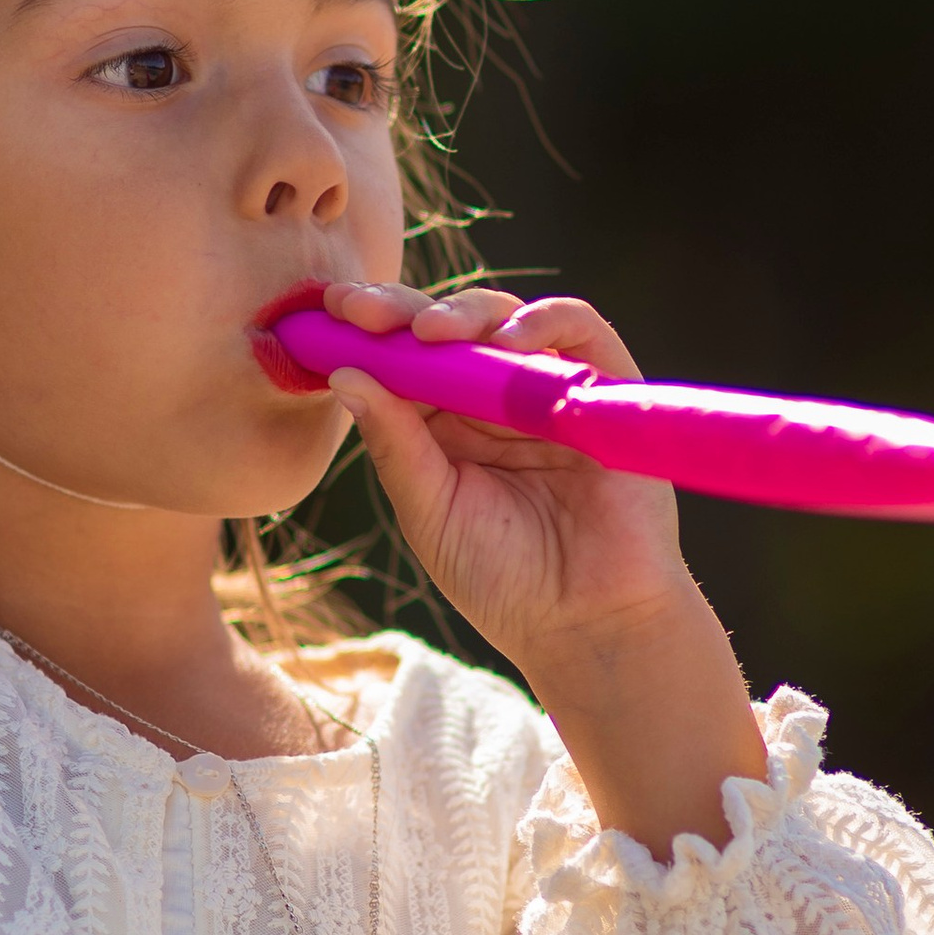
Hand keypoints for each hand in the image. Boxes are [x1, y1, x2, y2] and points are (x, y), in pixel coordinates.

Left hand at [318, 280, 766, 851]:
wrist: (586, 625)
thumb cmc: (503, 578)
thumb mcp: (430, 511)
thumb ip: (395, 444)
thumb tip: (344, 375)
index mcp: (445, 425)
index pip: (403, 359)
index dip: (367, 331)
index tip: (327, 313)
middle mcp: (495, 399)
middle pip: (449, 328)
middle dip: (401, 310)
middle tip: (360, 309)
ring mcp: (549, 390)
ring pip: (506, 318)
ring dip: (465, 313)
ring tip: (428, 333)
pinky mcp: (606, 389)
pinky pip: (582, 330)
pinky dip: (546, 322)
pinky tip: (509, 340)